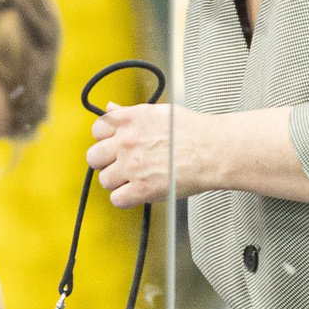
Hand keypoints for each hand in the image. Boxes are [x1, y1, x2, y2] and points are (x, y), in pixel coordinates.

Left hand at [85, 103, 215, 206]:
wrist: (213, 150)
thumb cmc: (194, 132)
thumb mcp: (158, 112)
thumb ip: (130, 113)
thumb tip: (110, 108)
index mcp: (130, 120)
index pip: (98, 129)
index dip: (105, 139)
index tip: (114, 144)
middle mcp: (127, 142)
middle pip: (94, 157)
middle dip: (106, 162)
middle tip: (122, 165)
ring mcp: (132, 166)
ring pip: (105, 180)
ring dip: (118, 182)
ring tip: (136, 179)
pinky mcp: (141, 188)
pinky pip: (117, 199)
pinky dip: (126, 199)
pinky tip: (139, 192)